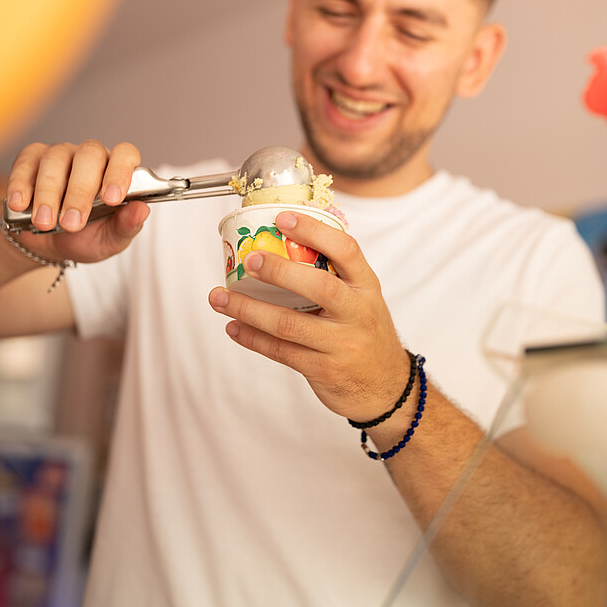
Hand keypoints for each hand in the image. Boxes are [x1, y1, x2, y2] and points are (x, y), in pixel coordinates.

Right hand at [4, 140, 148, 263]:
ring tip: (44, 222)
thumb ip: (127, 226)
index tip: (111, 198)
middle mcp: (91, 157)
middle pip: (89, 155)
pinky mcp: (31, 160)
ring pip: (56, 159)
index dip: (120, 173)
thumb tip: (142, 210)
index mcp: (117, 171)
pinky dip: (21, 183)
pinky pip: (27, 162)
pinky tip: (20, 204)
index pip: (125, 155)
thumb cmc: (86, 236)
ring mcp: (61, 155)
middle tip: (71, 224)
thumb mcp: (110, 240)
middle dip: (79, 192)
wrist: (49, 245)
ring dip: (49, 193)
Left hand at [209, 209, 409, 419]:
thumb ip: (335, 275)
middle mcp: (357, 312)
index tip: (283, 218)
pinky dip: (252, 338)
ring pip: (288, 324)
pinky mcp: (323, 369)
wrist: (387, 387)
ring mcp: (341, 343)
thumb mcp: (364, 299)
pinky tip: (233, 326)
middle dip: (279, 271)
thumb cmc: (367, 333)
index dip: (314, 231)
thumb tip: (287, 241)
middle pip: (318, 286)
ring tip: (219, 297)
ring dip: (248, 308)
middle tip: (250, 259)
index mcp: (366, 286)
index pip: (346, 250)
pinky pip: (281, 351)